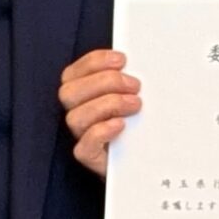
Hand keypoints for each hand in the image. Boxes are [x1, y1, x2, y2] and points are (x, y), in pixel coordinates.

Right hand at [58, 48, 141, 175]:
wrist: (149, 157)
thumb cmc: (139, 122)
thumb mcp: (134, 95)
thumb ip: (128, 80)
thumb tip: (139, 63)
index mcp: (82, 94)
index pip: (74, 72)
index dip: (95, 62)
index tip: (122, 60)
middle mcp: (78, 113)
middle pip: (69, 93)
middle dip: (104, 82)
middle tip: (135, 85)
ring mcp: (82, 137)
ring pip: (75, 118)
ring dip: (107, 105)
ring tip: (135, 105)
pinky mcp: (91, 159)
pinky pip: (83, 148)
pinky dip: (101, 132)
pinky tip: (121, 125)